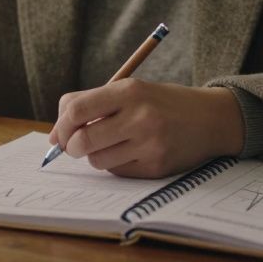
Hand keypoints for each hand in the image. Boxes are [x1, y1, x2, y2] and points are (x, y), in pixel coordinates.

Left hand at [47, 80, 243, 177]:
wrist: (209, 118)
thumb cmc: (159, 102)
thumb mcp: (129, 89)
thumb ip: (89, 104)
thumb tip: (54, 136)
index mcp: (128, 91)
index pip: (76, 110)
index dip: (61, 126)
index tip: (60, 133)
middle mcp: (139, 117)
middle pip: (82, 141)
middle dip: (71, 147)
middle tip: (75, 146)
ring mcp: (150, 144)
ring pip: (97, 161)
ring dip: (95, 156)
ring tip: (111, 144)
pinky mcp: (156, 167)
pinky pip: (118, 172)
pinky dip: (115, 164)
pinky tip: (130, 152)